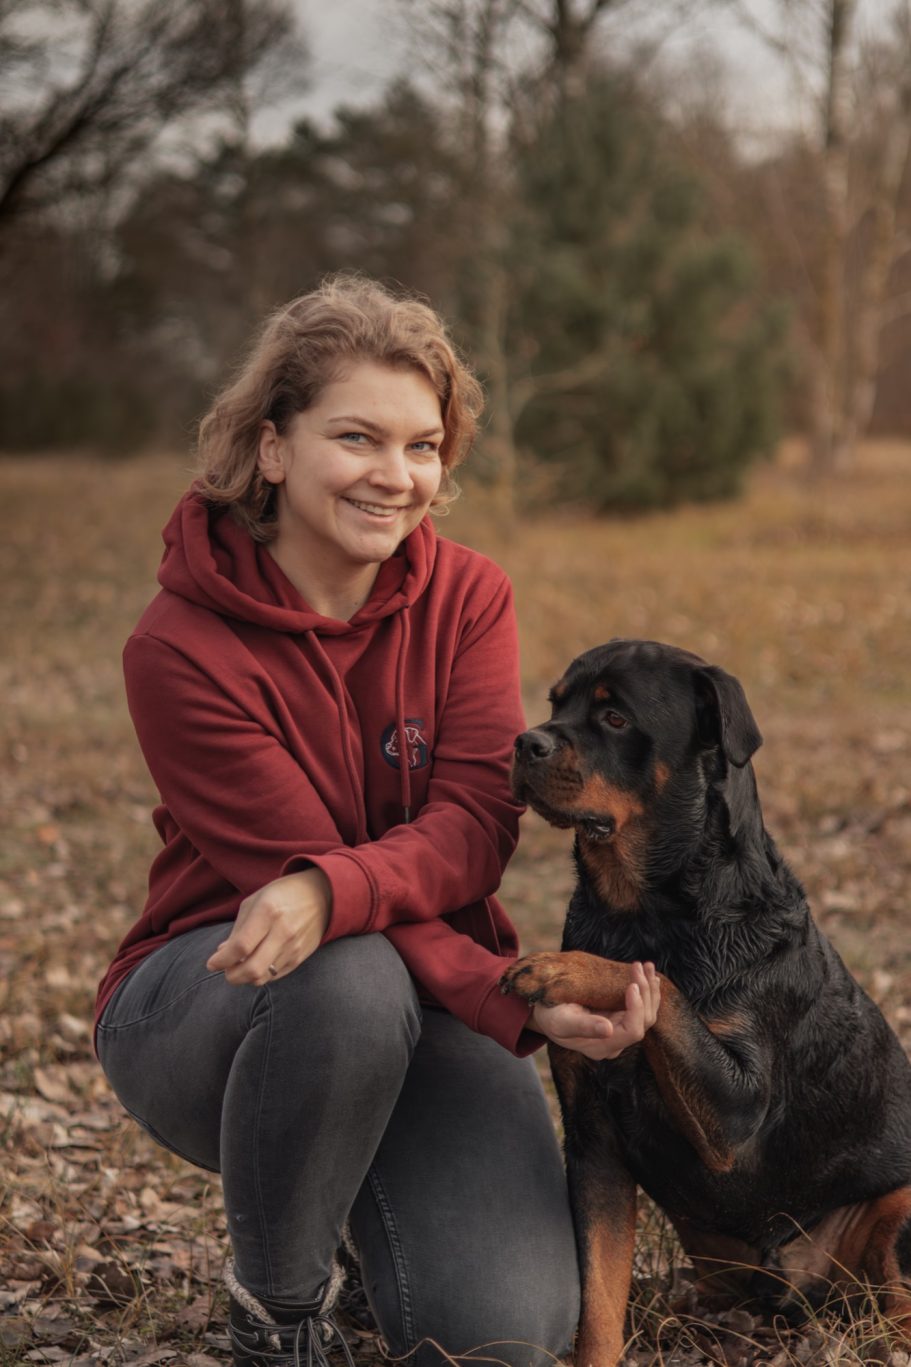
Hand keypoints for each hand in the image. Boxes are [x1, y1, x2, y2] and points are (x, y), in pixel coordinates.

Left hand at [206, 869, 331, 985]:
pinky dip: (260, 975)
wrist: (321, 895)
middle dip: (232, 976)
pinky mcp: (300, 957)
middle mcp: (283, 932)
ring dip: (245, 977)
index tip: (212, 964)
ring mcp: (294, 947)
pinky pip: (274, 976)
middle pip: (252, 969)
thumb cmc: (282, 895)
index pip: (241, 946)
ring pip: (263, 977)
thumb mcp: (256, 901)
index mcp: (268, 911)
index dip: (222, 960)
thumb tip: (222, 954)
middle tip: (225, 971)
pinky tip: (256, 964)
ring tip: (239, 967)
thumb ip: (238, 929)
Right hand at [530, 961, 659, 1060]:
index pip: (632, 1031)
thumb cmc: (549, 1016)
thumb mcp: (560, 1020)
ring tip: (648, 966)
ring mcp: (619, 1031)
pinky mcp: (619, 1019)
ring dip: (650, 989)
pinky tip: (649, 976)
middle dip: (646, 992)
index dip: (637, 1008)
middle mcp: (614, 1042)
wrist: (545, 1013)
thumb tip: (608, 1029)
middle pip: (644, 1020)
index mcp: (601, 1047)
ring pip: (647, 1013)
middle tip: (639, 965)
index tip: (631, 984)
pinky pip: (640, 1008)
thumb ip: (583, 1027)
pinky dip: (646, 991)